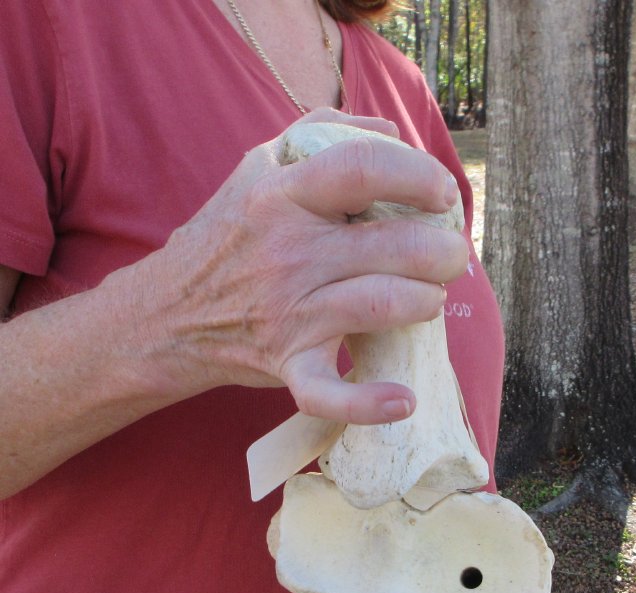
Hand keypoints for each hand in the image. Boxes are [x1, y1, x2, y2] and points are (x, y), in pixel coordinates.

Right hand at [127, 108, 467, 423]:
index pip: (364, 169)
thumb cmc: (229, 235)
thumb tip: (390, 130)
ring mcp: (287, 312)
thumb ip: (323, 134)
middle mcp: (288, 252)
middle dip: (442, 252)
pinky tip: (401, 402)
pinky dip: (367, 403)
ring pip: (379, 305)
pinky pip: (328, 391)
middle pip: (391, 244)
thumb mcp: (259, 167)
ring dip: (424, 303)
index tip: (442, 195)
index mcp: (284, 195)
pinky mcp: (285, 364)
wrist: (170, 313)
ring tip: (428, 299)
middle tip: (450, 257)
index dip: (418, 177)